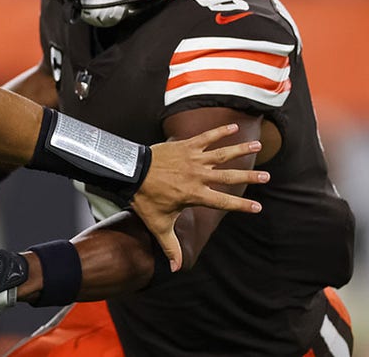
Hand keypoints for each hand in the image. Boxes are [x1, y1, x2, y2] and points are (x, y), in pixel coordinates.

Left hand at [134, 124, 268, 270]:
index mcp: (195, 195)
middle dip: (249, 178)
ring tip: (258, 146)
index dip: (241, 206)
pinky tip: (233, 127)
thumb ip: (170, 246)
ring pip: (222, 154)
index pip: (223, 202)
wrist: (130, 171)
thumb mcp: (158, 224)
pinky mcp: (185, 146)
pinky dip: (219, 132)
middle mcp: (198, 176)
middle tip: (267, 177)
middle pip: (229, 177)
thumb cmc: (145, 198)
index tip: (258, 208)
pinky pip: (205, 137)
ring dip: (240, 150)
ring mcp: (193, 159)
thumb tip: (176, 270)